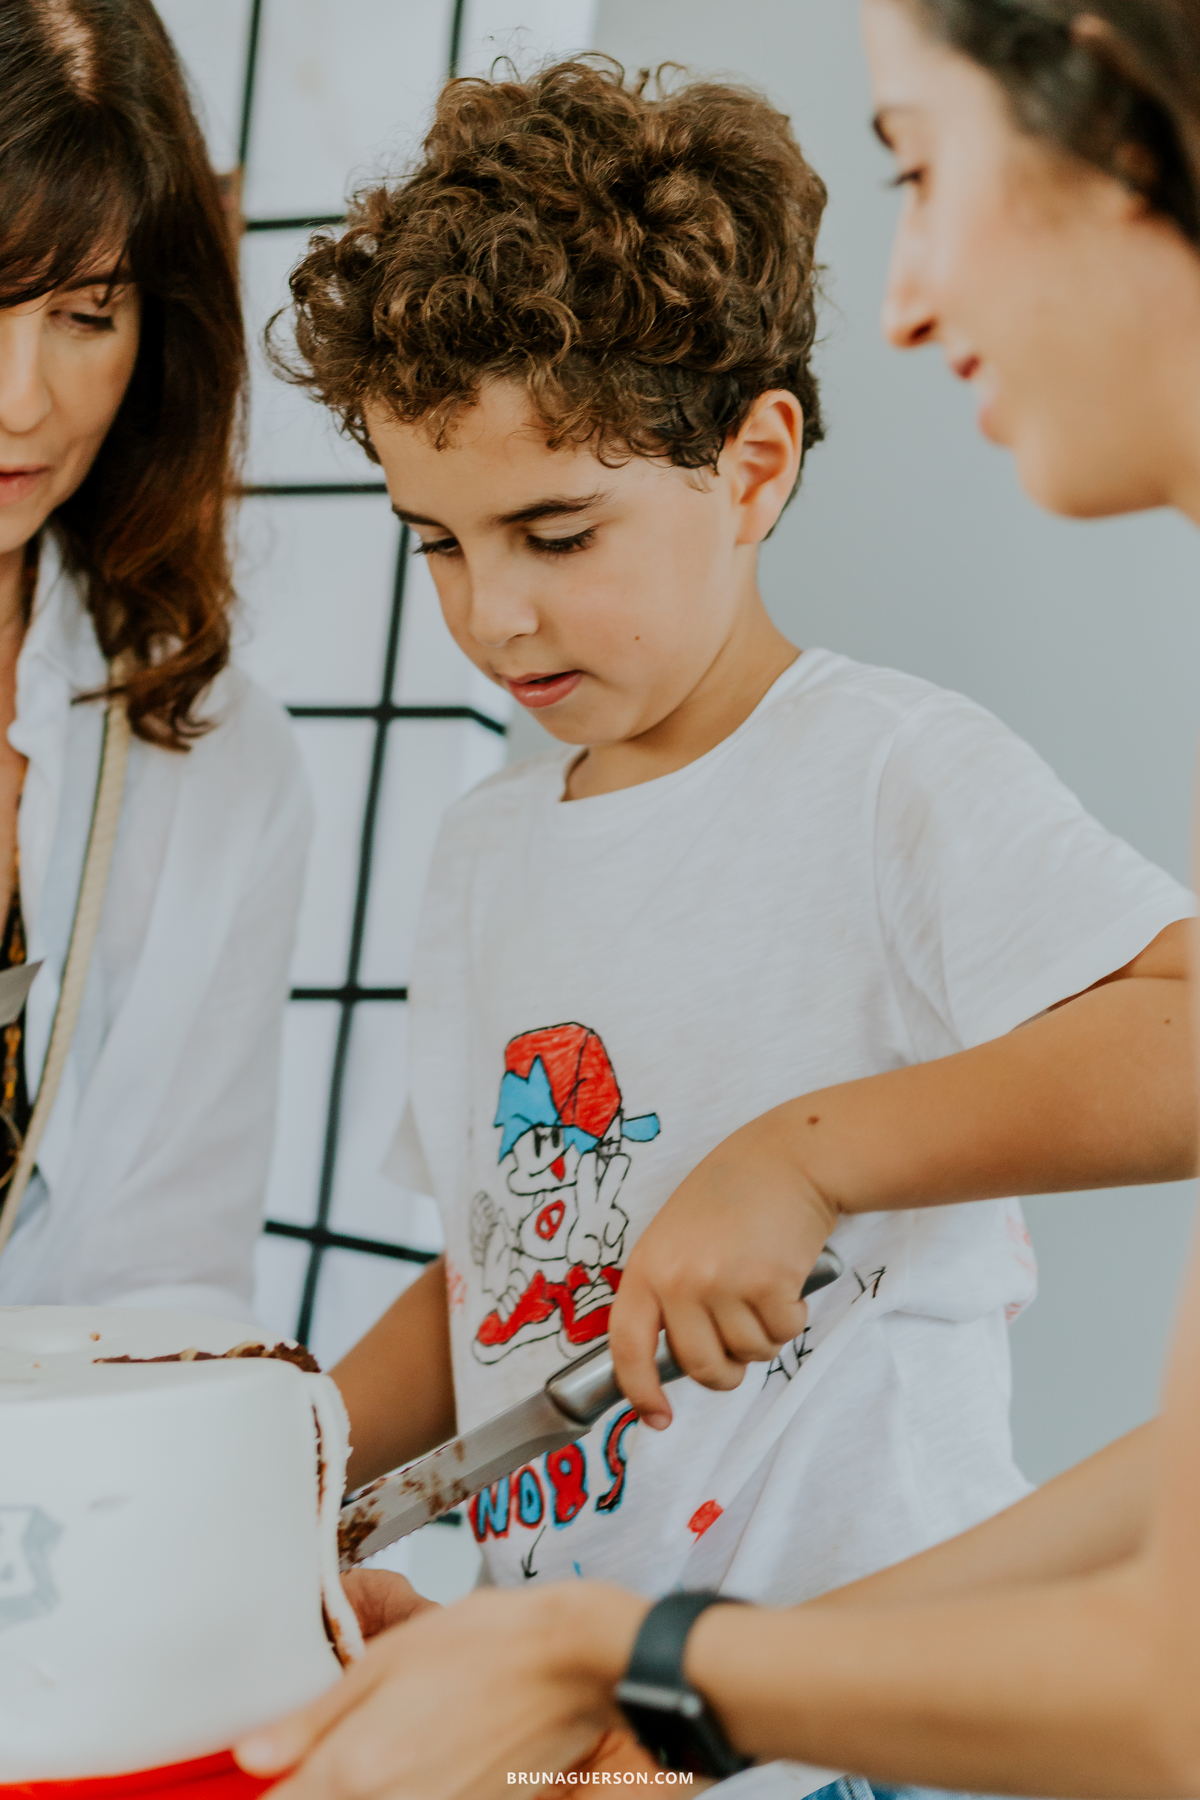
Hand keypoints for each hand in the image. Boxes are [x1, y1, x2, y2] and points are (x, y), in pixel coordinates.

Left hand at [235, 1583, 647, 1799]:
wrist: (570, 1664)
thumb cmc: (485, 1645)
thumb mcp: (385, 1660)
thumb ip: (313, 1720)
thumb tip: (254, 1756)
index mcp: (356, 1771)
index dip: (271, 1788)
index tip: (272, 1772)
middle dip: (318, 1784)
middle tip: (328, 1755)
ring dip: (364, 1788)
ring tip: (393, 1743)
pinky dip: (406, 1790)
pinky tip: (422, 1757)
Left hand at [608, 1110, 837, 1425]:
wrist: (788, 1157)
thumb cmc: (733, 1195)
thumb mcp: (678, 1236)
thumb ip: (670, 1290)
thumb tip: (676, 1356)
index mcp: (647, 1267)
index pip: (627, 1345)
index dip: (639, 1389)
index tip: (656, 1416)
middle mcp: (679, 1279)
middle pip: (698, 1365)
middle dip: (725, 1371)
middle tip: (739, 1346)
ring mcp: (723, 1282)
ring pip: (748, 1352)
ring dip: (764, 1334)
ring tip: (765, 1288)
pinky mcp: (769, 1283)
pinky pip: (783, 1332)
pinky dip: (793, 1317)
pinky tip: (788, 1279)